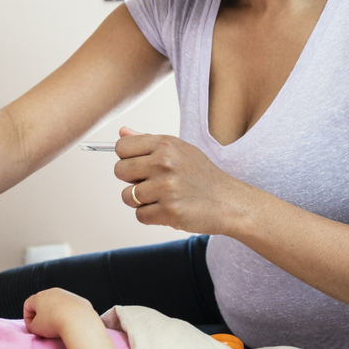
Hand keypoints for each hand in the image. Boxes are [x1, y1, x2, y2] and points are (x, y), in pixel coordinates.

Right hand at [23, 288, 98, 339]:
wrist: (78, 321)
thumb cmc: (54, 323)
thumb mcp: (35, 328)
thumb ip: (31, 325)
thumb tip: (36, 325)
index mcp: (40, 296)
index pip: (28, 305)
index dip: (27, 318)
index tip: (32, 328)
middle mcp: (53, 292)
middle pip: (43, 303)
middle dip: (41, 315)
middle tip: (43, 328)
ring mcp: (67, 294)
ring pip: (57, 304)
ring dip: (55, 314)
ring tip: (57, 326)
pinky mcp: (79, 300)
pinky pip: (70, 307)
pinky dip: (68, 315)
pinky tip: (69, 323)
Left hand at [113, 126, 249, 234]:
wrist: (229, 202)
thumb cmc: (202, 176)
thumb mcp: (180, 150)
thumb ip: (148, 141)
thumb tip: (122, 131)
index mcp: (166, 144)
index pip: (121, 147)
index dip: (127, 159)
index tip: (139, 166)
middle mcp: (165, 162)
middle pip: (120, 171)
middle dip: (131, 181)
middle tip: (152, 184)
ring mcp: (167, 188)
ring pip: (127, 196)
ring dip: (141, 201)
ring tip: (162, 198)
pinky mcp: (170, 211)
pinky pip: (140, 215)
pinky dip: (151, 216)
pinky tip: (168, 209)